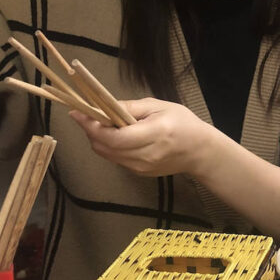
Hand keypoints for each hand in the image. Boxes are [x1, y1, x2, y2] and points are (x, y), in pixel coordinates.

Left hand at [69, 97, 222, 177]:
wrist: (200, 152)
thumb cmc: (183, 123)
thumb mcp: (160, 106)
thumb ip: (131, 107)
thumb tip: (104, 106)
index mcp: (154, 134)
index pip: (114, 137)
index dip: (92, 126)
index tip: (78, 113)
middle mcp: (146, 155)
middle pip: (105, 147)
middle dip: (90, 131)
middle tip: (85, 115)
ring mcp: (141, 168)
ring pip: (107, 155)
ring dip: (97, 139)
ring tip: (98, 124)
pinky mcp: (139, 173)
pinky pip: (116, 159)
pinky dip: (109, 147)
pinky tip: (114, 136)